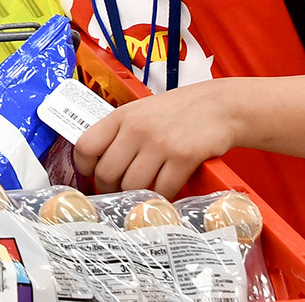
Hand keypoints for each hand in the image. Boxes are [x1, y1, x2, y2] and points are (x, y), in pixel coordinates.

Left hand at [74, 79, 236, 199]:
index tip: (93, 177)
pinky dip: (162, 198)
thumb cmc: (178, 111)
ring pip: (132, 186)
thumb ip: (120, 133)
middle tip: (120, 193)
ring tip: (142, 194)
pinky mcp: (183, 157)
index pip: (86, 147)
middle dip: (111, 190)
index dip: (85, 168)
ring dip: (135, 197)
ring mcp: (159, 142)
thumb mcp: (141, 112)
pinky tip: (165, 193)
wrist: (220, 105)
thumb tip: (98, 164)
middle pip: (106, 173)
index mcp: (121, 116)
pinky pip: (162, 190)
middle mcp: (136, 128)